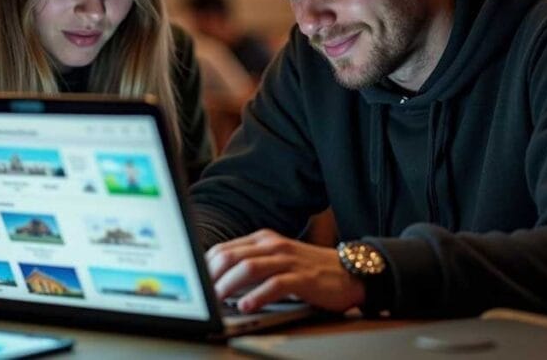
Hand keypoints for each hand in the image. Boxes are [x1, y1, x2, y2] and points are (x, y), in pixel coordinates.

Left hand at [206, 228, 365, 313]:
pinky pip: (275, 284)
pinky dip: (257, 296)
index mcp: (263, 239)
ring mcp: (288, 260)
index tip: (195, 283)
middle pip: (231, 256)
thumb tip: (219, 282)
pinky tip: (246, 306)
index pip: (224, 249)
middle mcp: (272, 245)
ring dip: (228, 285)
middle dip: (212, 276)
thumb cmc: (310, 270)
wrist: (351, 272)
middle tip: (201, 294)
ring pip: (248, 268)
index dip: (205, 266)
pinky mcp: (302, 277)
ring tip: (217, 300)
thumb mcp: (277, 260)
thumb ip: (251, 265)